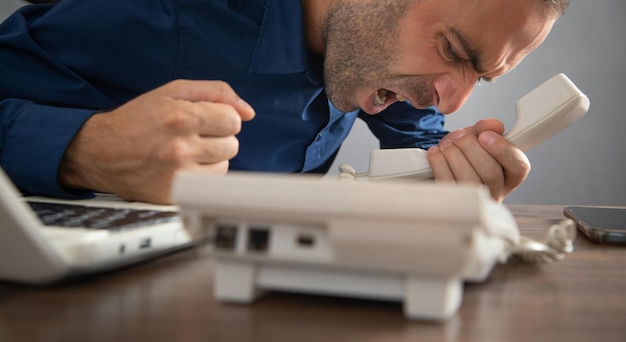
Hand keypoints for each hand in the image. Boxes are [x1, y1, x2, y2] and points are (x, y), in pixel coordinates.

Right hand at [59, 80, 254, 203]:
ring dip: (212, 157)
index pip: (233, 120)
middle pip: (232, 144)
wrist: (99, 153)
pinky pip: (211, 185)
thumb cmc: (137, 119)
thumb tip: (248, 112)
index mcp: (180, 117)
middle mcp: (180, 147)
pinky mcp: (174, 195)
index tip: (207, 119)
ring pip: (224, 165)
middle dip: (217, 137)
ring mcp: (178, 175)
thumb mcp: (172, 91)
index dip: (222, 118)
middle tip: (193, 135)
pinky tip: (183, 167)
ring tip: (187, 151)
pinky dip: (203, 176)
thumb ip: (216, 92)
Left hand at [426, 118, 530, 202]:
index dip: (503, 150)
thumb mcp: (475, 139)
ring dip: (454, 155)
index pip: (519, 167)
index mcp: (509, 175)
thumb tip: (494, 125)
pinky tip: (435, 153)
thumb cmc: (464, 155)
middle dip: (471, 148)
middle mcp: (495, 191)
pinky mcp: (451, 202)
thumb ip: (485, 129)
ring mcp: (473, 202)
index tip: (485, 135)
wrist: (441, 169)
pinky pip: (447, 183)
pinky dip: (439, 163)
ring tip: (447, 144)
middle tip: (459, 135)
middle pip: (491, 173)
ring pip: (469, 180)